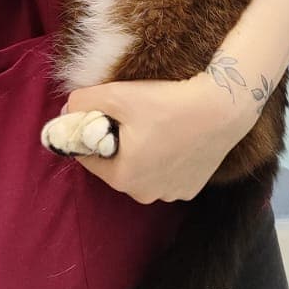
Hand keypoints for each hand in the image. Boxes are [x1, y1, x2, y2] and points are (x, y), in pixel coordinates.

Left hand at [60, 74, 247, 202]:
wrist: (222, 107)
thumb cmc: (167, 102)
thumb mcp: (115, 94)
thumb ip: (82, 102)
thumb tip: (66, 110)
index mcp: (122, 178)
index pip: (88, 155)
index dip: (91, 131)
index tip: (105, 111)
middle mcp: (144, 194)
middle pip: (115, 164)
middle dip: (116, 141)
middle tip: (132, 114)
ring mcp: (170, 194)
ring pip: (141, 169)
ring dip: (140, 150)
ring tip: (156, 123)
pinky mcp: (191, 188)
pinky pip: (165, 173)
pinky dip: (164, 157)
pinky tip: (175, 136)